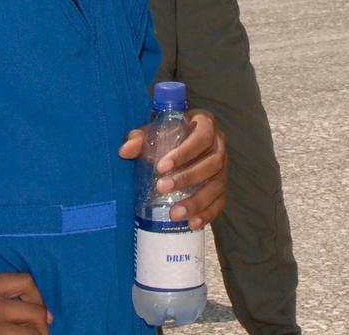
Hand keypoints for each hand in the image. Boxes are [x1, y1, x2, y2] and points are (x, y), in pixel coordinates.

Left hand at [119, 109, 227, 228]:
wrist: (176, 145)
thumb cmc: (164, 137)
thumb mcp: (150, 132)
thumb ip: (138, 139)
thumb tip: (125, 151)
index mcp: (205, 124)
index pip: (201, 137)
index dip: (184, 153)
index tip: (161, 167)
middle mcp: (219, 145)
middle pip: (213, 162)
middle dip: (187, 178)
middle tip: (161, 188)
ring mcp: (223, 167)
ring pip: (217, 185)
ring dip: (197, 200)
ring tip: (174, 213)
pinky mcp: (221, 187)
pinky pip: (220, 202)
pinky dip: (208, 213)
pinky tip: (192, 223)